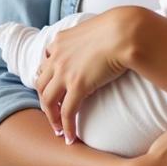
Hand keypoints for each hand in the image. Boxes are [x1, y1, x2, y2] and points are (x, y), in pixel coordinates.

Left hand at [35, 6, 137, 143]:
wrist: (125, 31)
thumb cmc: (119, 28)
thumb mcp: (95, 28)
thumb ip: (89, 37)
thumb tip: (99, 43)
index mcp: (61, 40)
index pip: (45, 62)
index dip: (47, 78)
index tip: (52, 88)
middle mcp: (57, 56)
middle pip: (41, 84)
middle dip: (45, 101)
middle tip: (53, 113)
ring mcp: (65, 71)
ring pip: (48, 100)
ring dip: (51, 116)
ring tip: (59, 129)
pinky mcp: (77, 85)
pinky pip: (67, 112)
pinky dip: (66, 126)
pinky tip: (71, 137)